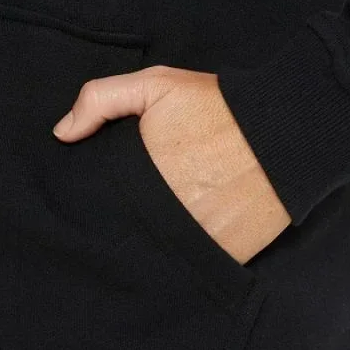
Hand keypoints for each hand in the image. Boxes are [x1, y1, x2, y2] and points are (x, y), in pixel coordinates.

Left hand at [52, 65, 290, 264]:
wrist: (287, 132)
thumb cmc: (219, 108)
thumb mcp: (158, 87)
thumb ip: (102, 100)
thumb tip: (62, 134)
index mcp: (141, 179)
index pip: (101, 204)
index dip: (99, 201)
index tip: (113, 191)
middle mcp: (165, 217)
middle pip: (130, 231)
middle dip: (128, 222)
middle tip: (142, 205)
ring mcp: (198, 240)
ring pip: (161, 252)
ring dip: (159, 240)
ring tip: (170, 219)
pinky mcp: (228, 255)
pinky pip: (198, 262)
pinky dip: (193, 252)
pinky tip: (198, 230)